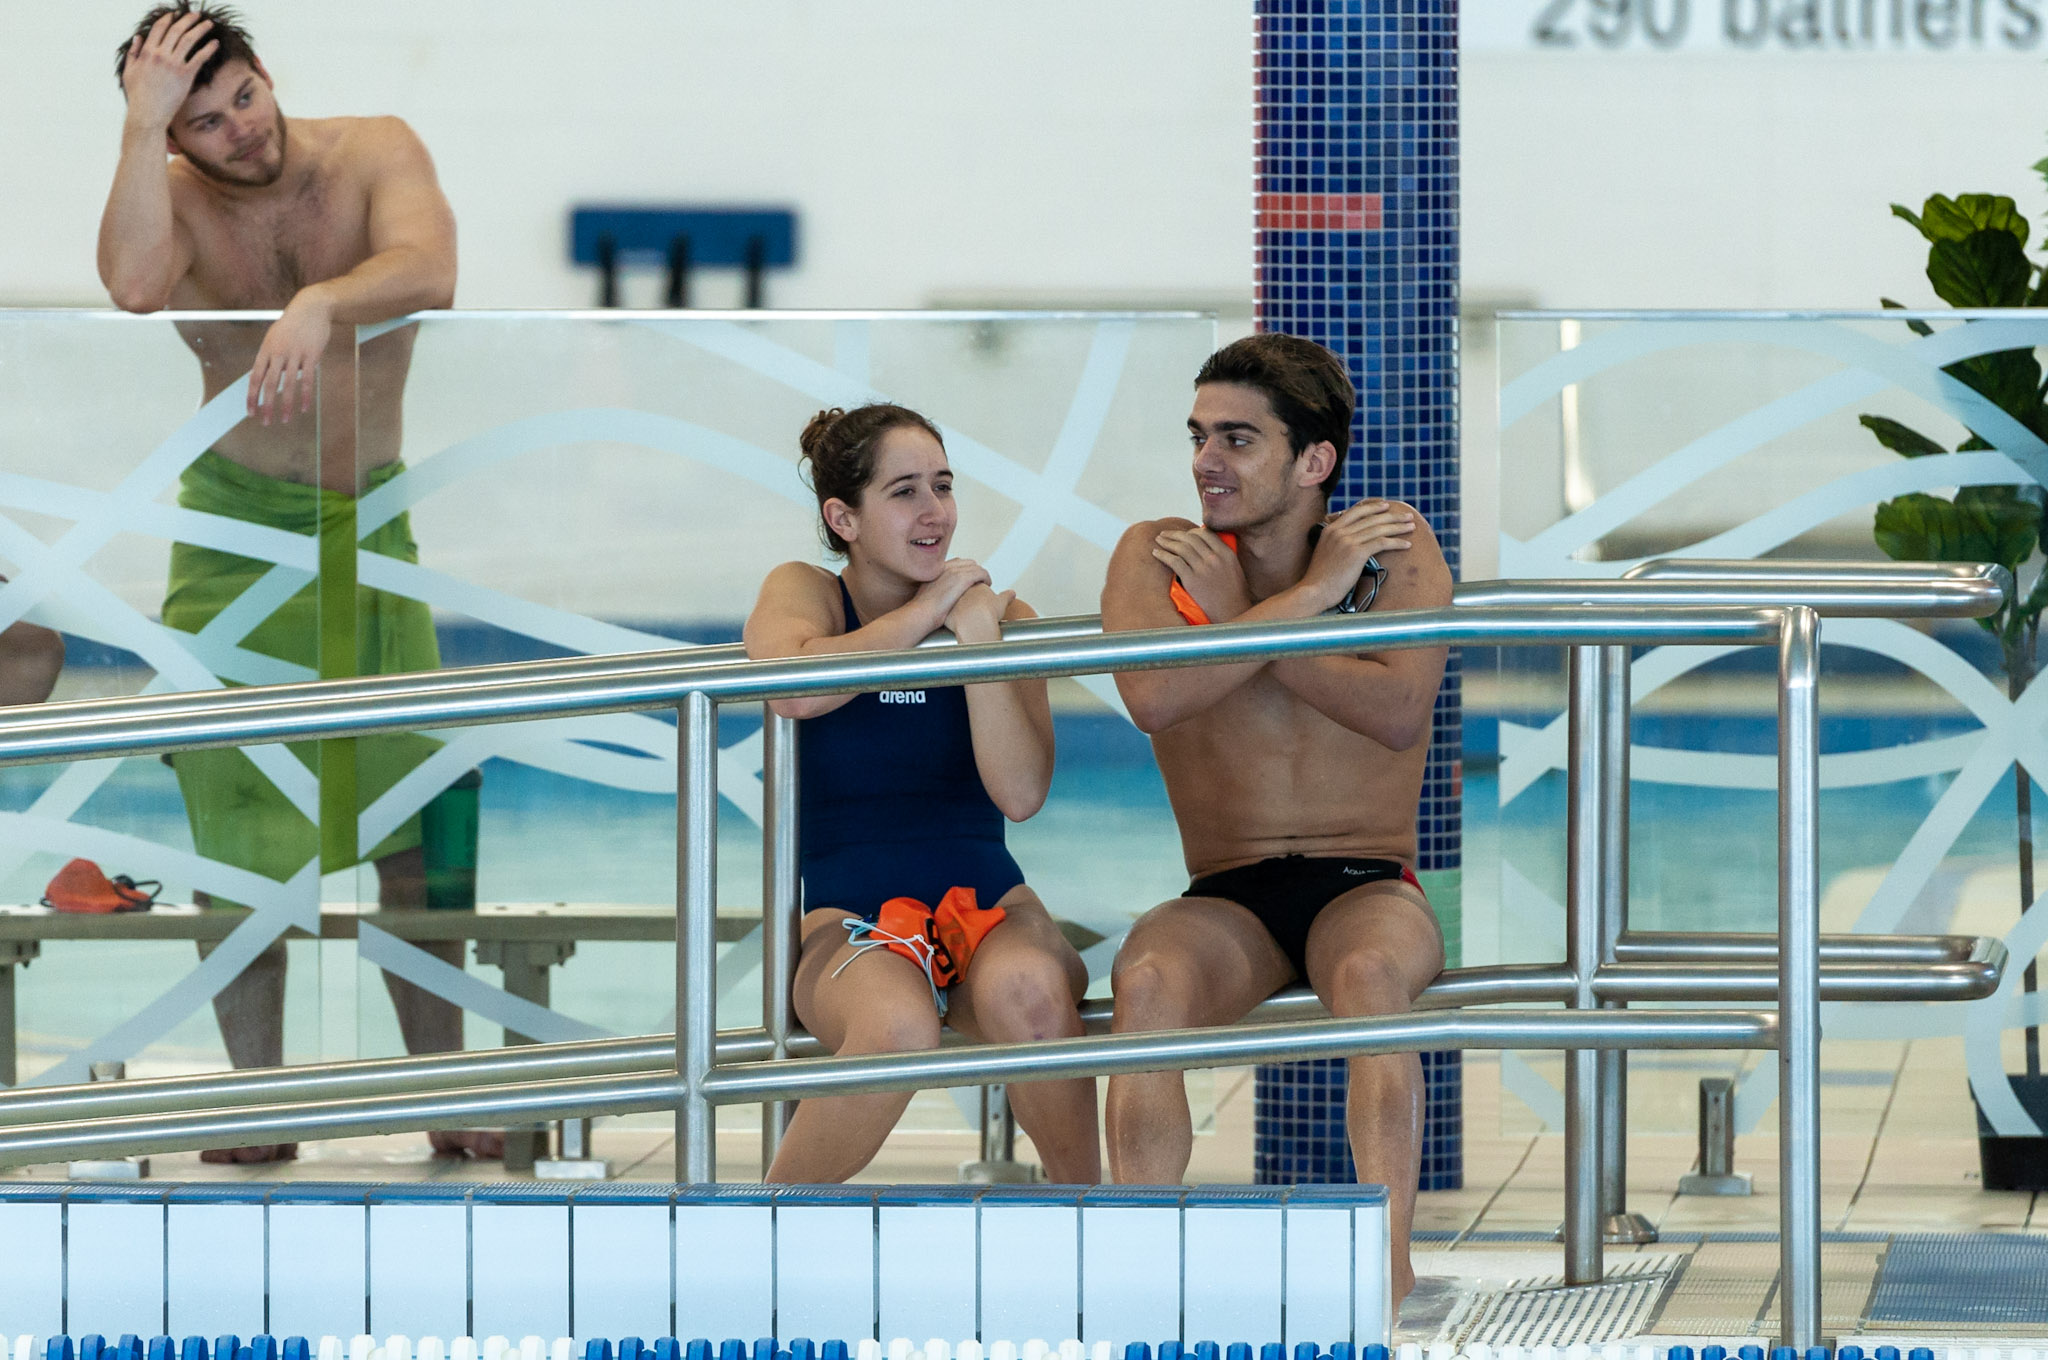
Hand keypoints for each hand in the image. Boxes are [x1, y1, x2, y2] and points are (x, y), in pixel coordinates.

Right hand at [122, 11, 217, 133]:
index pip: (159, 28)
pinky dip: (208, 48)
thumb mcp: (130, 71)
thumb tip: (138, 37)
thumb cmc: (138, 95)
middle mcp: (160, 54)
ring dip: (200, 29)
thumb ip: (133, 53)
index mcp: (147, 52)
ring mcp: (173, 64)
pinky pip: (199, 58)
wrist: (148, 113)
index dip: (168, 19)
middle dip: (188, 19)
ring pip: (189, 40)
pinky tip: (215, 43)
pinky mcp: (185, 75)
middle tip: (197, 15)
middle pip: (176, 30)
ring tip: (209, 24)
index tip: (175, 15)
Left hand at [247, 290, 335, 425]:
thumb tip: (271, 377)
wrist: (312, 308)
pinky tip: (304, 407)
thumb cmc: (293, 323)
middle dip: (266, 405)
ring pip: (287, 385)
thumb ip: (272, 357)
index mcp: (266, 350)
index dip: (251, 396)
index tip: (250, 411)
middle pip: (268, 384)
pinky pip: (307, 380)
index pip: (254, 377)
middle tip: (265, 421)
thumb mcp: (276, 337)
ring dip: (285, 404)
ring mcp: (295, 354)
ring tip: (284, 419)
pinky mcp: (311, 355)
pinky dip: (305, 395)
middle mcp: (278, 353)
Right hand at [909, 558, 991, 632]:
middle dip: (975, 571)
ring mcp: (954, 572)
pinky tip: (988, 585)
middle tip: (979, 582)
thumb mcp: (925, 595)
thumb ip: (933, 590)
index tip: (969, 580)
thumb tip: (938, 596)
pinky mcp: (962, 579)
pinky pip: (981, 573)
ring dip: (981, 575)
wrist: (921, 614)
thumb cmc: (922, 610)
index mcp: (936, 569)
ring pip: (976, 567)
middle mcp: (946, 567)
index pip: (956, 563)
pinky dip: (986, 577)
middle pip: (967, 563)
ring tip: (985, 584)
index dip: (965, 570)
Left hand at [944, 584, 1015, 644]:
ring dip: (959, 608)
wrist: (976, 624)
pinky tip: (960, 625)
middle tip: (976, 611)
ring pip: (955, 603)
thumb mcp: (1001, 601)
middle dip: (968, 599)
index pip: (975, 586)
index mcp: (973, 583)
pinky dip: (953, 619)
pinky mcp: (945, 612)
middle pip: (963, 593)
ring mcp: (951, 600)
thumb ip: (1006, 596)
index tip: (984, 604)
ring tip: (969, 619)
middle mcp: (960, 589)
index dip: (980, 595)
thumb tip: (1012, 593)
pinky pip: (948, 614)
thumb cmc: (989, 612)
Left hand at [1153, 525, 1250, 622]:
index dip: (1190, 531)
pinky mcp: (1192, 580)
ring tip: (1158, 540)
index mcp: (1226, 553)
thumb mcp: (1234, 569)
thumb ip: (1221, 555)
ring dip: (1167, 542)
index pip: (1205, 533)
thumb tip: (1205, 547)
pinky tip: (1156, 553)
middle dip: (1175, 534)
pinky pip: (1174, 561)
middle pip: (1190, 538)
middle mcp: (1215, 558)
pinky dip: (1163, 555)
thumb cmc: (1233, 595)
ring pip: (1181, 547)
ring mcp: (1203, 568)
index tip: (1182, 534)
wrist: (1232, 614)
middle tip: (1164, 534)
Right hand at [1299, 501, 1414, 611]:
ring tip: (1412, 527)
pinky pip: (1382, 543)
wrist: (1314, 591)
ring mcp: (1347, 540)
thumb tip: (1354, 543)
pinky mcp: (1356, 552)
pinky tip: (1407, 545)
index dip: (1373, 507)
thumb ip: (1336, 542)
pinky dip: (1397, 543)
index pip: (1356, 511)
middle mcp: (1339, 531)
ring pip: (1379, 528)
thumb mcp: (1325, 553)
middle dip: (1392, 516)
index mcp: (1330, 529)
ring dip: (1398, 527)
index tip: (1386, 506)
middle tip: (1407, 516)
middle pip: (1371, 518)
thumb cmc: (1320, 579)